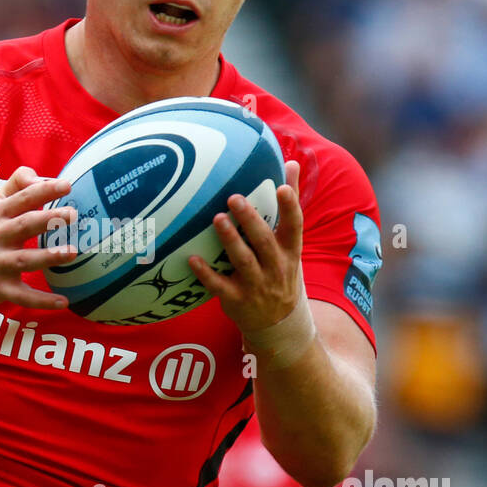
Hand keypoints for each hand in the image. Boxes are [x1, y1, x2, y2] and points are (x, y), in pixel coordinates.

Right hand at [0, 165, 78, 309]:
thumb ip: (16, 185)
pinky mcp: (0, 288)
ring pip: (24, 260)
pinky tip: (64, 302)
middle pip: (24, 225)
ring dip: (48, 257)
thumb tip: (41, 176)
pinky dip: (42, 300)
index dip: (44, 190)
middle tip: (73, 214)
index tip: (67, 186)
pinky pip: (23, 296)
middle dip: (48, 219)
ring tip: (72, 252)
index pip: (22, 198)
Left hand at [188, 159, 304, 334]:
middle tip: (233, 197)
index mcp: (290, 251)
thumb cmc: (281, 270)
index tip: (282, 187)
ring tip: (217, 220)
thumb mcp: (291, 244)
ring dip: (230, 241)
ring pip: (243, 261)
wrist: (278, 322)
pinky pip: (219, 286)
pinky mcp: (236, 300)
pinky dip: (206, 274)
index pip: (294, 226)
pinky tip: (192, 259)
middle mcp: (275, 267)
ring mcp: (256, 285)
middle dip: (250, 220)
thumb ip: (289, 205)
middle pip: (264, 241)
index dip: (290, 207)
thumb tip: (291, 164)